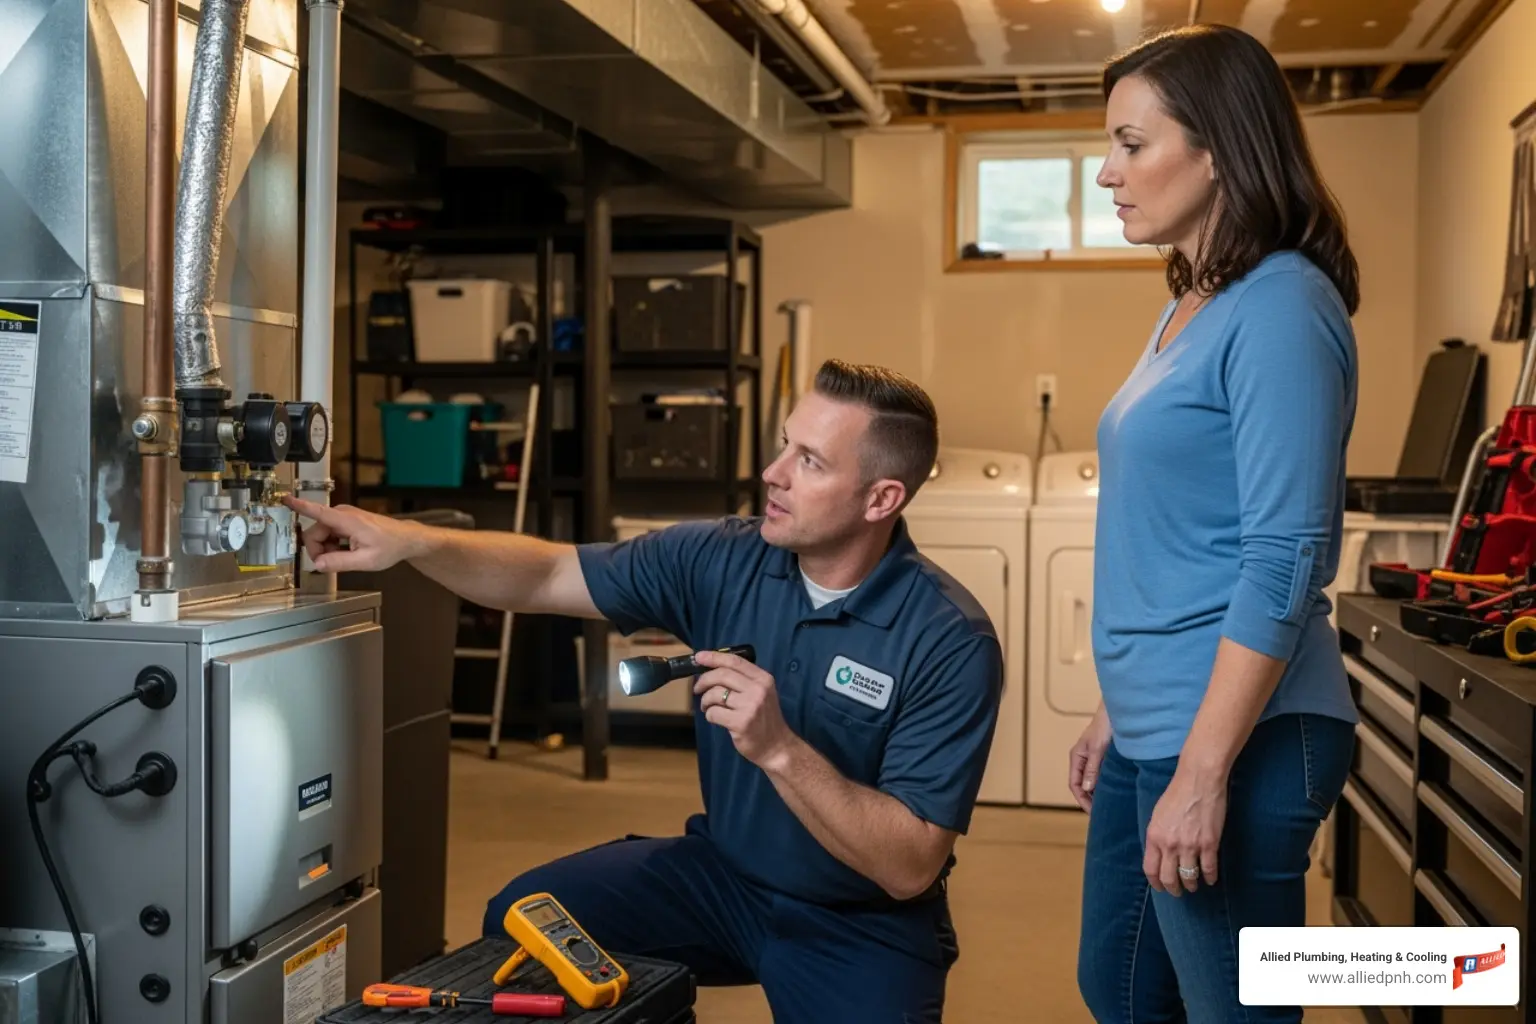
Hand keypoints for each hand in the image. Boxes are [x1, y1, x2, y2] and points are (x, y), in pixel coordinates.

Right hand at [282, 497, 423, 572]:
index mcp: (346, 520)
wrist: (404, 539)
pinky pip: (329, 535)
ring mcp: (343, 517)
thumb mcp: (365, 560)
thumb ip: (339, 562)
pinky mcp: (344, 522)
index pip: (317, 511)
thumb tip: (318, 564)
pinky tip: (347, 551)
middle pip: (314, 534)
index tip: (284, 499)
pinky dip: (333, 546)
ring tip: (346, 556)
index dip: (299, 506)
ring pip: (320, 536)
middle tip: (334, 562)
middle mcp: (342, 515)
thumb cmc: (390, 546)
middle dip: (318, 551)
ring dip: (327, 549)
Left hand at [692, 650, 794, 768]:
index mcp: (763, 679)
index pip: (734, 662)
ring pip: (714, 694)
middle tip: (697, 688)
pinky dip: (709, 715)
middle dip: (704, 680)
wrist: (776, 746)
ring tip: (707, 707)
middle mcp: (758, 690)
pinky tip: (715, 718)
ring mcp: (750, 706)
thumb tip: (712, 668)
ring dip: (705, 701)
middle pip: (721, 675)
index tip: (698, 657)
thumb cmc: (765, 719)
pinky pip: (714, 712)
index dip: (713, 657)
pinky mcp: (740, 723)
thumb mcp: (761, 693)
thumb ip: (743, 680)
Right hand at [1068, 705, 1112, 811]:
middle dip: (1090, 800)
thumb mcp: (1097, 749)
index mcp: (1076, 757)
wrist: (1118, 710)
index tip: (1094, 812)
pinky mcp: (1104, 757)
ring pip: (1092, 781)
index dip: (1082, 800)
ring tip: (1109, 805)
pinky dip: (1106, 784)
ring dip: (1098, 793)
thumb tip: (1088, 789)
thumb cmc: (1105, 726)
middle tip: (1102, 813)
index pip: (1074, 785)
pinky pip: (1102, 775)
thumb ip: (1092, 768)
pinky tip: (1116, 790)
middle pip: (1083, 785)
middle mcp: (1083, 759)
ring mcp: (1093, 758)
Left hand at [1143, 764, 1226, 895]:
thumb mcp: (1158, 815)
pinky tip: (1210, 880)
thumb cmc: (1177, 794)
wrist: (1199, 780)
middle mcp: (1170, 845)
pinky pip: (1209, 869)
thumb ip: (1157, 836)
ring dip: (1191, 885)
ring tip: (1193, 886)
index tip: (1160, 887)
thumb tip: (1159, 853)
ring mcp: (1190, 846)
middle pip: (1169, 878)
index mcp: (1154, 836)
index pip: (1150, 869)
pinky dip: (1210, 878)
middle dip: (1173, 889)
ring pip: (1189, 877)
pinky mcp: (1209, 844)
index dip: (1155, 883)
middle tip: (1177, 892)